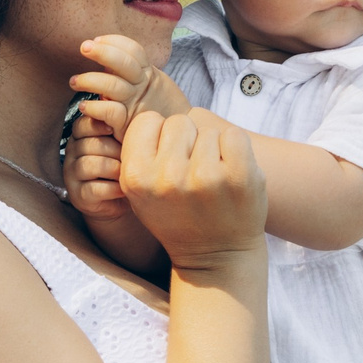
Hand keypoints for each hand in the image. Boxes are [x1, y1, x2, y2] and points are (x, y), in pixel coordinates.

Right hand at [62, 112, 131, 225]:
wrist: (121, 200)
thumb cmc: (125, 166)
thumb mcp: (125, 142)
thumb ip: (121, 125)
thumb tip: (118, 104)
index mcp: (81, 136)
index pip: (82, 124)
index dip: (98, 125)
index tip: (113, 130)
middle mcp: (72, 153)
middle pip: (89, 144)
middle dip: (114, 151)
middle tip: (129, 158)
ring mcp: (72, 175)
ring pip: (90, 164)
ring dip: (114, 169)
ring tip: (126, 174)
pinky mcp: (78, 196)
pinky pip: (94, 188)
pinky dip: (113, 189)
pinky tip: (123, 190)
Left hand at [73, 34, 191, 138]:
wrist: (169, 140)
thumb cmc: (153, 111)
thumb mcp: (148, 87)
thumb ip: (129, 72)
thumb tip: (103, 52)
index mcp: (147, 75)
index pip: (134, 50)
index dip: (115, 42)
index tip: (96, 40)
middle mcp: (141, 87)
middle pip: (125, 63)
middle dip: (103, 52)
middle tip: (84, 47)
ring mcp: (134, 106)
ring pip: (113, 86)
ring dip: (90, 80)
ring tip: (74, 82)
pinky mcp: (127, 126)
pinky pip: (110, 112)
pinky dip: (95, 107)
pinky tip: (83, 107)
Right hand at [120, 107, 263, 272]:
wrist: (217, 256)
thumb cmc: (177, 216)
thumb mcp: (140, 192)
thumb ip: (134, 153)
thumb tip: (124, 107)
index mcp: (136, 177)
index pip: (147, 120)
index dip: (158, 136)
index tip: (167, 159)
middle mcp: (168, 177)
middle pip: (179, 121)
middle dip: (186, 140)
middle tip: (192, 172)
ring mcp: (205, 177)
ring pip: (207, 129)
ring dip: (211, 148)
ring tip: (211, 178)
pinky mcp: (239, 176)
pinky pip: (233, 135)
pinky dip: (234, 148)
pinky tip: (230, 172)